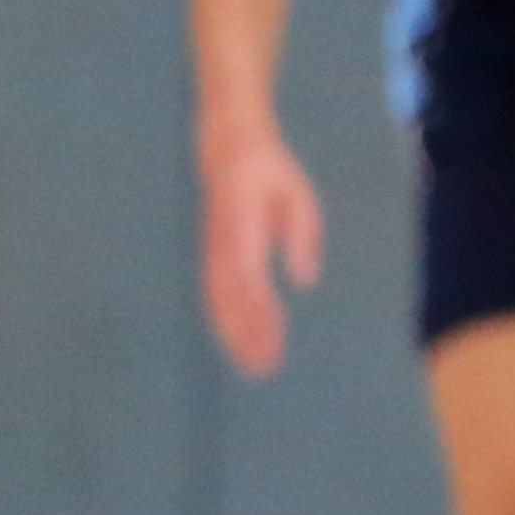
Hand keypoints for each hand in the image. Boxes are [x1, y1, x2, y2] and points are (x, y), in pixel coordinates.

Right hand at [198, 120, 323, 379]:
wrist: (229, 145)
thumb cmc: (271, 171)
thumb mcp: (298, 196)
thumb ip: (301, 236)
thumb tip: (303, 281)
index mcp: (244, 231)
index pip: (251, 282)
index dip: (261, 315)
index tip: (276, 341)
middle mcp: (223, 246)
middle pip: (230, 301)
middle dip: (246, 337)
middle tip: (265, 370)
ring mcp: (212, 251)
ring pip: (218, 302)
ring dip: (232, 335)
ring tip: (251, 365)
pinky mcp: (211, 253)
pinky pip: (214, 293)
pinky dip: (222, 320)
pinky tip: (234, 340)